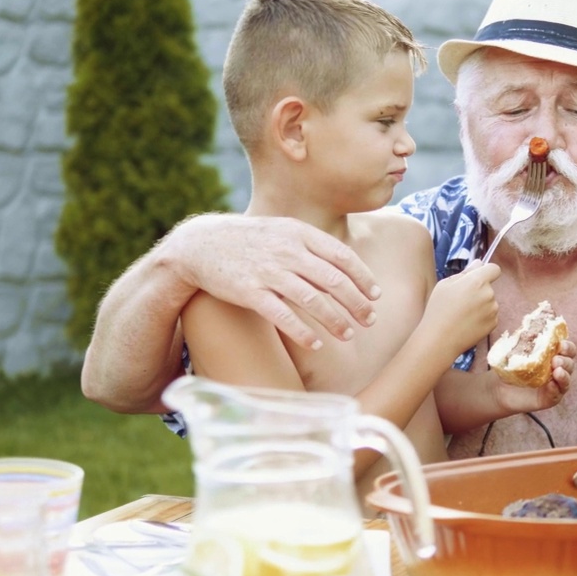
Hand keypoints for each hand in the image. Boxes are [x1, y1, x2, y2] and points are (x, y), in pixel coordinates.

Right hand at [168, 214, 380, 349]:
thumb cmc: (248, 241)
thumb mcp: (282, 231)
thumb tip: (345, 266)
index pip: (342, 256)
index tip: (376, 296)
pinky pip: (282, 315)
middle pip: (333, 280)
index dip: (363, 277)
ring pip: (312, 300)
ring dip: (335, 321)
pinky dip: (302, 332)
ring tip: (348, 335)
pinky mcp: (249, 291)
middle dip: (357, 303)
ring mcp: (268, 271)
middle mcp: (287, 250)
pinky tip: (315, 344)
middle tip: (370, 321)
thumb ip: (311, 245)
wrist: (200, 245)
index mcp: (299, 233)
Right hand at [422, 262, 500, 355]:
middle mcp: (489, 294)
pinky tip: (467, 323)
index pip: (494, 269)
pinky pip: (490, 315)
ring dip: (480, 304)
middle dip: (478, 290)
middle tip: (460, 301)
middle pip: (489, 287)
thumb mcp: (445, 284)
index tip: (479, 277)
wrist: (440, 340)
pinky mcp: (493, 324)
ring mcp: (493, 310)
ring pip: (489, 302)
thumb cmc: (438, 310)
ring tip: (462, 314)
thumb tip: (479, 263)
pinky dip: (482, 317)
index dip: (487, 271)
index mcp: (477, 281)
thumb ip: (465, 272)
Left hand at [493, 339, 576, 412]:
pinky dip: (555, 389)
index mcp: (554, 355)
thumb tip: (526, 330)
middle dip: (565, 361)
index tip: (561, 344)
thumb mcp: (515, 352)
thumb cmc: (509, 366)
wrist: (499, 388)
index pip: (568, 349)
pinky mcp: (550, 399)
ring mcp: (555, 385)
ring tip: (557, 371)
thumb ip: (523, 341)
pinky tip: (551, 385)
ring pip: (566, 380)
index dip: (568, 346)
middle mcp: (558, 369)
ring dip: (564, 375)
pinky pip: (557, 394)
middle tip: (555, 360)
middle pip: (570, 364)